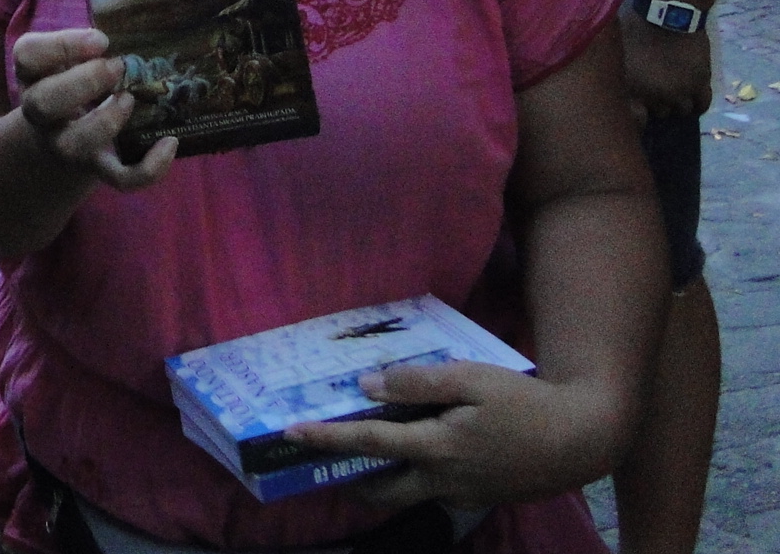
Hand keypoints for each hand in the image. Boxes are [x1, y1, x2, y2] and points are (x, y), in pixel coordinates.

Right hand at [12, 28, 176, 189]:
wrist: (60, 134)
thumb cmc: (71, 82)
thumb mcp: (67, 58)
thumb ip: (87, 44)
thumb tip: (124, 35)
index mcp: (33, 75)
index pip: (27, 55)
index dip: (61, 45)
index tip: (101, 40)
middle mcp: (41, 112)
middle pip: (41, 103)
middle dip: (82, 83)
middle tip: (115, 67)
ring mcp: (65, 143)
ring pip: (74, 145)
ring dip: (106, 121)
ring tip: (130, 99)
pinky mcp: (96, 167)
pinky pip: (118, 178)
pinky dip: (148, 168)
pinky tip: (169, 143)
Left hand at [285, 361, 624, 510]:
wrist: (583, 440)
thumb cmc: (525, 404)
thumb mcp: (471, 379)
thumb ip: (417, 383)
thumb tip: (368, 387)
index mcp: (438, 448)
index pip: (369, 445)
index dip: (327, 439)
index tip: (292, 434)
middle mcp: (444, 480)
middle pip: (381, 491)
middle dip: (347, 481)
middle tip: (323, 460)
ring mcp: (462, 494)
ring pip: (407, 494)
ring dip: (380, 480)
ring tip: (364, 454)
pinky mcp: (479, 497)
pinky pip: (434, 490)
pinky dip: (415, 475)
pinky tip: (419, 447)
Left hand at [618, 7, 712, 117]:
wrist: (668, 15)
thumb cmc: (636, 29)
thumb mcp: (618, 53)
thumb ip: (619, 73)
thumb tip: (616, 85)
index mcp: (632, 89)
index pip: (637, 117)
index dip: (639, 112)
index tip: (640, 106)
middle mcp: (655, 96)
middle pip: (659, 113)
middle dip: (658, 105)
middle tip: (658, 94)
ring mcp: (680, 92)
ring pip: (681, 111)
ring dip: (678, 104)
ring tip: (676, 94)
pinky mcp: (700, 84)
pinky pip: (702, 105)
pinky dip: (698, 106)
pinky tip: (694, 103)